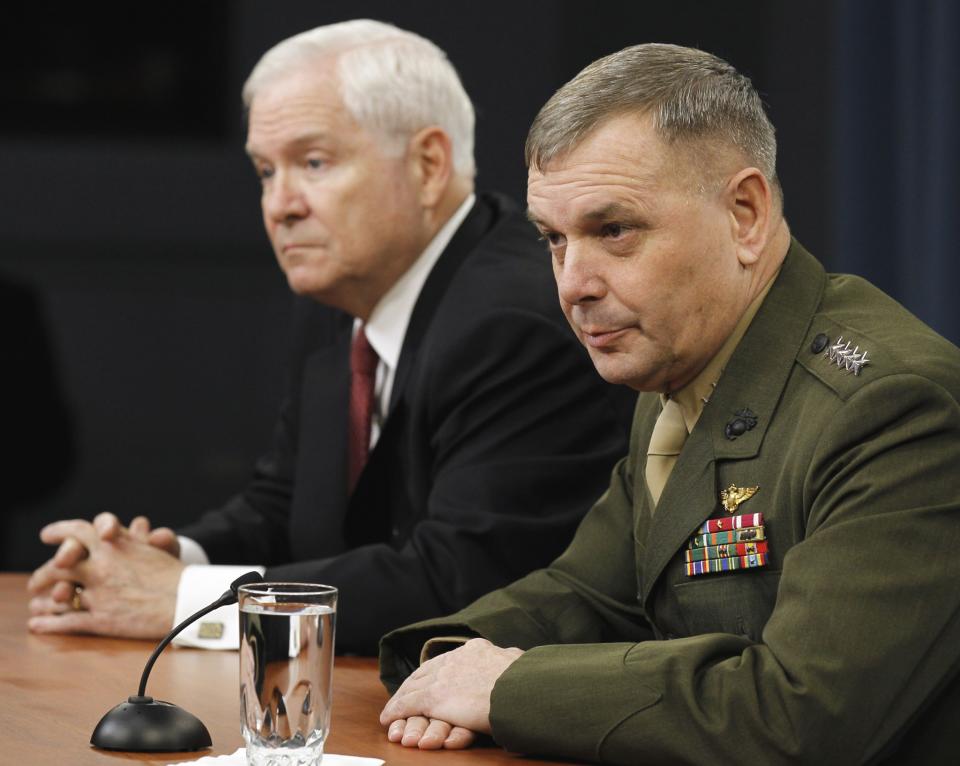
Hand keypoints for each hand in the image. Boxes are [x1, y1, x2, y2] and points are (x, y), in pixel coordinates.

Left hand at [26, 514, 184, 638]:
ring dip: (44, 598)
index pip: (80, 531)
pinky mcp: (102, 620)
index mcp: (115, 546)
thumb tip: (121, 530)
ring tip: (36, 602)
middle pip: (61, 564)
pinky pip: (67, 622)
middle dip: (45, 571)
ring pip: (61, 593)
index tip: (47, 535)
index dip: (60, 531)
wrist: (188, 600)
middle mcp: (102, 566)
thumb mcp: (149, 549)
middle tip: (38, 579)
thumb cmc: (174, 575)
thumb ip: (128, 540)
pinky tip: (38, 624)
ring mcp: (100, 593)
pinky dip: (49, 624)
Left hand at [379, 638, 522, 747]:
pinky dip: (395, 711)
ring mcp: (444, 676)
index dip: (434, 673)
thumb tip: (518, 657)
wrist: (523, 692)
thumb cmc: (529, 684)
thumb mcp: (520, 664)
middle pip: (426, 671)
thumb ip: (512, 661)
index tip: (427, 682)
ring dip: (400, 701)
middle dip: (412, 686)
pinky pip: (408, 703)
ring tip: (391, 713)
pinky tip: (388, 719)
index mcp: (477, 649)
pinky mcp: (435, 696)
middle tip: (401, 698)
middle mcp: (457, 658)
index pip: (447, 661)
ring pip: (413, 687)